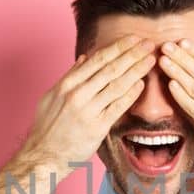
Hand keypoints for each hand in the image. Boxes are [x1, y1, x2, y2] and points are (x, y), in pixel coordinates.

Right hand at [21, 35, 155, 168]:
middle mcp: (77, 94)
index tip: (133, 39)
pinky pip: (117, 107)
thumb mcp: (53, 96)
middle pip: (110, 69)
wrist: (43, 154)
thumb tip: (84, 58)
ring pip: (116, 85)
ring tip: (150, 60)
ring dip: (136, 70)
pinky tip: (141, 84)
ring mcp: (87, 110)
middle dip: (132, 54)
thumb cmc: (48, 126)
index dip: (117, 47)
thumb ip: (71, 76)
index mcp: (67, 84)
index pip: (97, 60)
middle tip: (148, 43)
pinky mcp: (97, 128)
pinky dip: (130, 94)